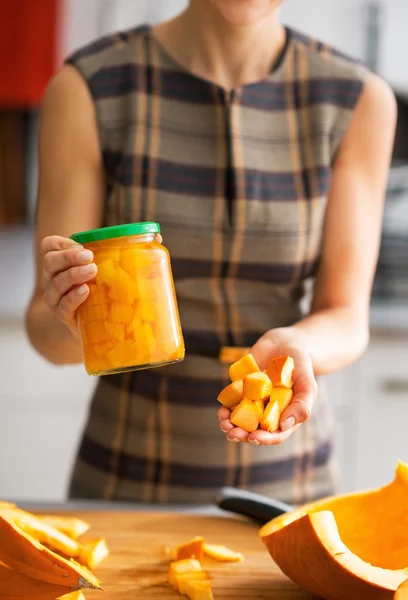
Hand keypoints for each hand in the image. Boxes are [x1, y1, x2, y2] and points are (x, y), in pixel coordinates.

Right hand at [40, 233, 163, 337]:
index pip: (50, 246)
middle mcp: (55, 279)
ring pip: (56, 284)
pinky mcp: (65, 318)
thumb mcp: (114, 270)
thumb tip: (157, 237)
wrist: (100, 328)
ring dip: (73, 275)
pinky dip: (73, 298)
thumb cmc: (106, 291)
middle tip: (89, 257)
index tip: (84, 246)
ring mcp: (57, 299)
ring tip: (92, 271)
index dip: (63, 244)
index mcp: (64, 263)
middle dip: (68, 257)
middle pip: (49, 262)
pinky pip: (63, 307)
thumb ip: (131, 252)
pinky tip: (85, 292)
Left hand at [218, 327, 316, 445]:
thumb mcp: (308, 384)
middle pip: (255, 430)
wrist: (286, 343)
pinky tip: (222, 411)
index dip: (266, 438)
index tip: (254, 437)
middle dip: (243, 435)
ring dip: (231, 425)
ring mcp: (255, 402)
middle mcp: (269, 413)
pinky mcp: (243, 391)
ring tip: (225, 425)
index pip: (276, 434)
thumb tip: (284, 425)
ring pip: (241, 420)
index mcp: (286, 416)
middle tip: (233, 434)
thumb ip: (302, 405)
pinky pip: (232, 403)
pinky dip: (226, 409)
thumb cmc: (301, 366)